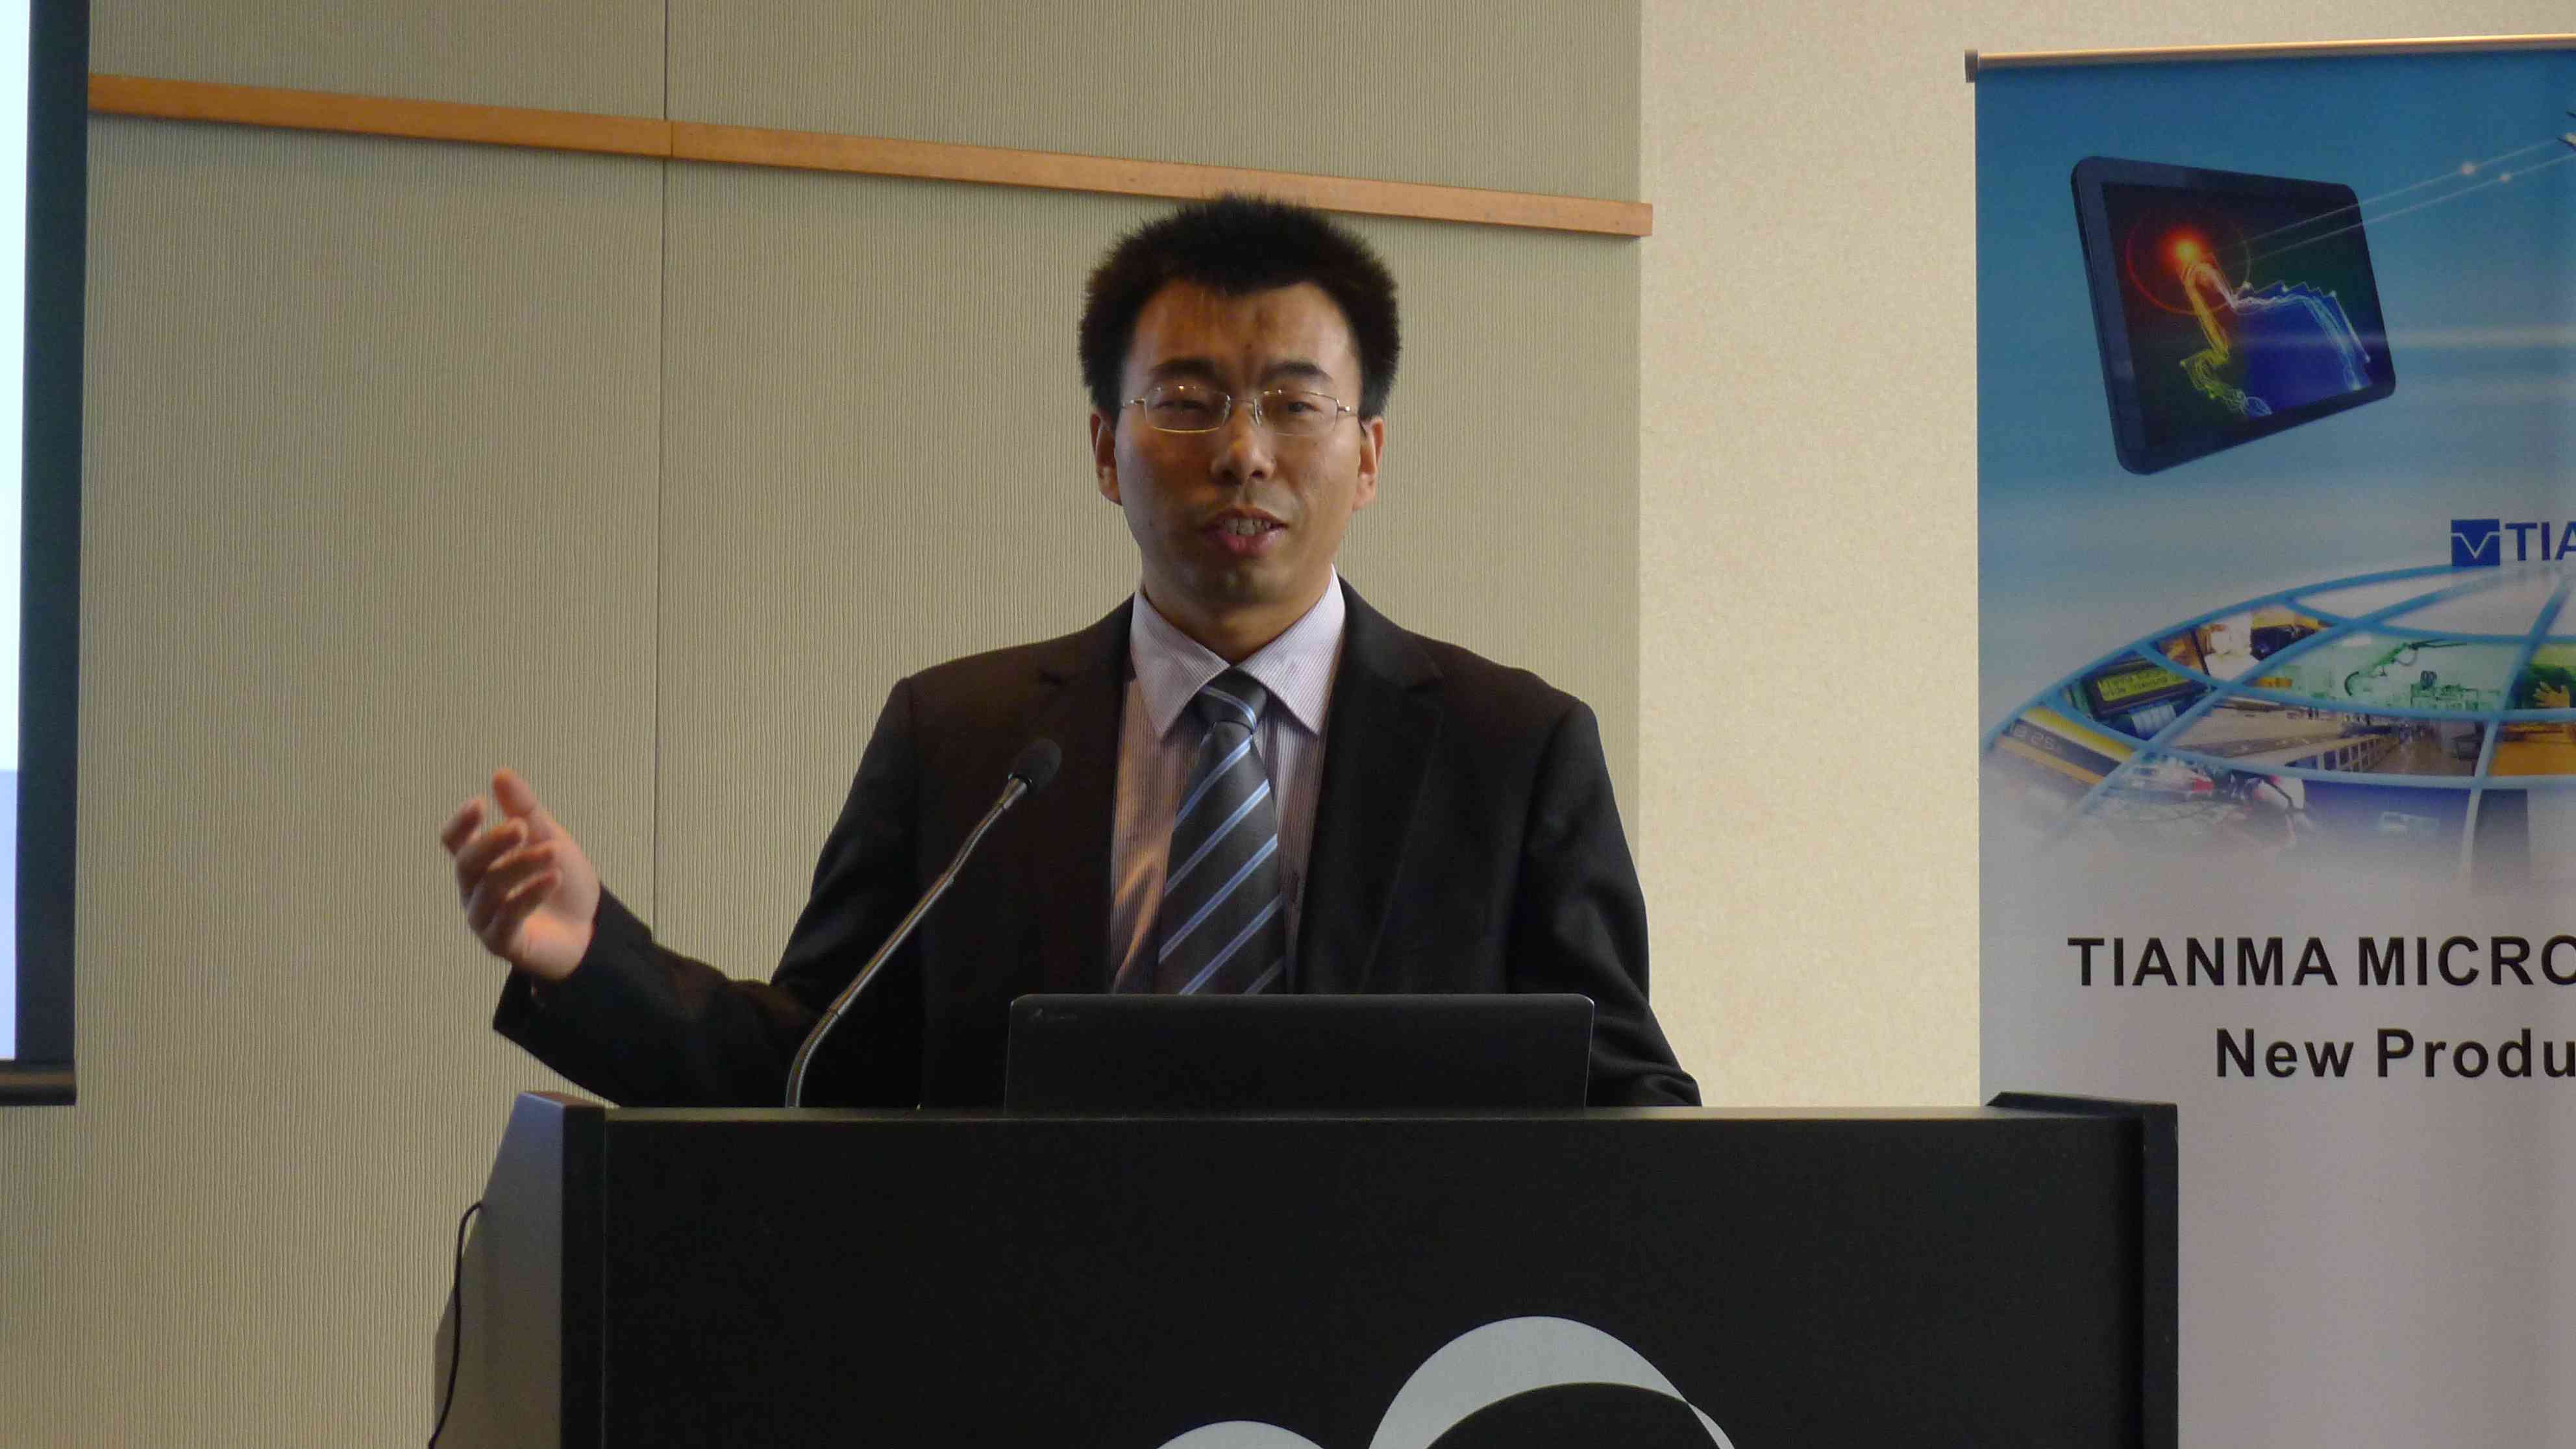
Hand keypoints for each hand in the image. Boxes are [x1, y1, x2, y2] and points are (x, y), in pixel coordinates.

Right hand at [438, 768, 599, 981]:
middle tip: (520, 827)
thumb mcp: (550, 839)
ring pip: (491, 889)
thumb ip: (525, 810)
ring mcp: (484, 919)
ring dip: (522, 867)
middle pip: (468, 864)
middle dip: (493, 844)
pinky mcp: (502, 943)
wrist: (589, 928)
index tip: (478, 803)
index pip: (455, 841)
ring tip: (553, 852)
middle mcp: (474, 890)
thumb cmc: (560, 881)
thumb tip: (501, 773)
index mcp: (481, 862)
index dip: (461, 824)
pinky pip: (507, 919)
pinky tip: (553, 878)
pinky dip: (530, 895)